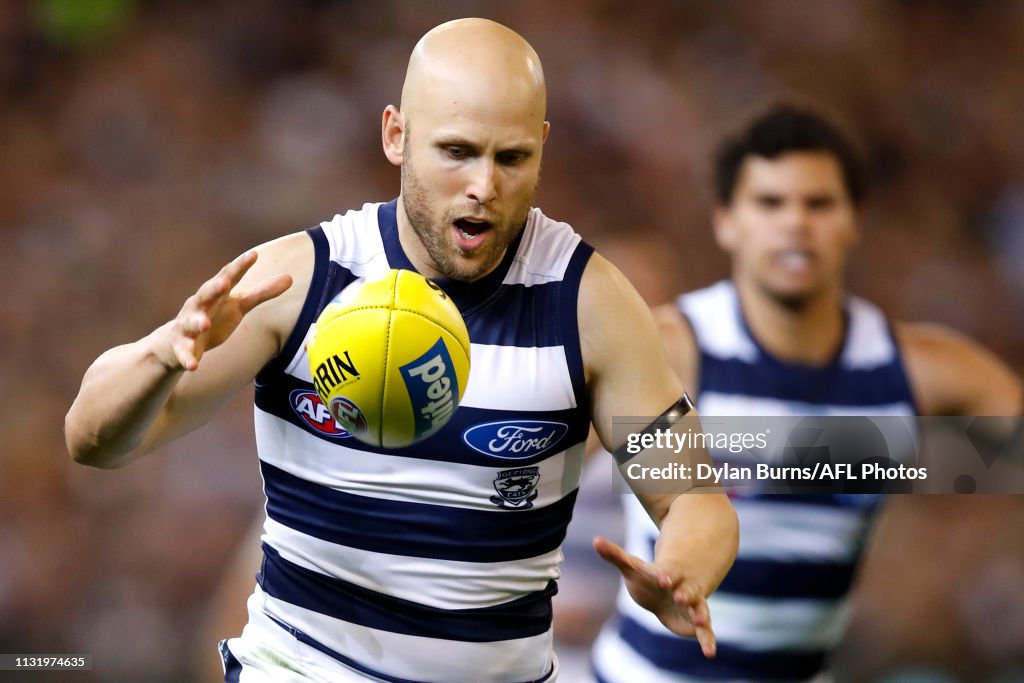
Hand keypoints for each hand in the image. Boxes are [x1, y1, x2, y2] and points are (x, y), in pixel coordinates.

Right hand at [161, 250, 291, 371]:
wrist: (176, 343)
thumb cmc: (213, 318)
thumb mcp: (238, 305)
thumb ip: (262, 293)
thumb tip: (290, 278)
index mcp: (215, 294)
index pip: (228, 276)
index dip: (240, 266)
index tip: (253, 254)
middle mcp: (198, 306)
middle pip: (205, 294)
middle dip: (214, 288)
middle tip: (224, 283)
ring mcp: (187, 326)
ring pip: (191, 322)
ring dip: (197, 322)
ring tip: (205, 324)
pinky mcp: (180, 346)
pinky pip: (183, 353)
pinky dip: (188, 358)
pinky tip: (194, 366)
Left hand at [593, 536, 715, 656]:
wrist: (668, 588)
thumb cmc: (647, 577)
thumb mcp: (632, 567)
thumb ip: (615, 555)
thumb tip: (595, 540)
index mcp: (668, 574)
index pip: (667, 573)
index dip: (665, 575)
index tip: (663, 577)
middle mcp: (684, 588)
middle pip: (687, 591)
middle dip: (685, 594)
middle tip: (681, 597)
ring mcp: (692, 605)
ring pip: (700, 610)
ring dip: (701, 616)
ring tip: (702, 623)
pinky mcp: (696, 622)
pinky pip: (705, 632)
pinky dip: (707, 641)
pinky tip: (710, 652)